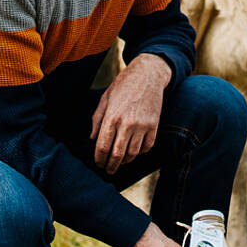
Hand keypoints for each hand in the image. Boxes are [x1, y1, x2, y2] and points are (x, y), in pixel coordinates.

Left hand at [92, 53, 170, 174]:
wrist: (147, 75)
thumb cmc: (122, 86)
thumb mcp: (105, 99)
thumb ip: (97, 120)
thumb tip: (92, 139)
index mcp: (112, 117)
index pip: (102, 147)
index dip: (99, 159)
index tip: (98, 163)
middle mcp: (127, 124)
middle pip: (117, 155)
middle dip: (111, 166)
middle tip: (108, 170)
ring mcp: (142, 126)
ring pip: (133, 154)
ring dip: (125, 161)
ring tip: (120, 162)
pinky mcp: (154, 126)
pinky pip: (147, 147)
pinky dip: (140, 153)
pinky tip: (134, 151)